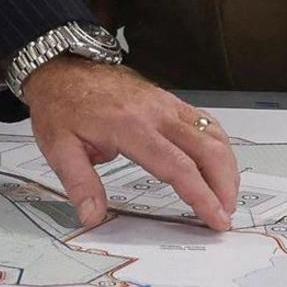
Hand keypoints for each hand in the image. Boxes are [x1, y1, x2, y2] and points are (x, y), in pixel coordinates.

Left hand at [19, 57, 242, 230]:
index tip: (215, 218)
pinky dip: (219, 146)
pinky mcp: (170, 101)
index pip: (178, 166)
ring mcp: (166, 104)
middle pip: (208, 149)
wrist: (64, 68)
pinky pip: (206, 122)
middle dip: (225, 185)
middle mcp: (156, 113)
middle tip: (225, 214)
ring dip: (227, 167)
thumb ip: (79, 184)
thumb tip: (92, 216)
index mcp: (130, 127)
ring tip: (226, 196)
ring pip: (213, 134)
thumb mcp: (58, 147)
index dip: (202, 195)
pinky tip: (218, 165)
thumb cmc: (62, 105)